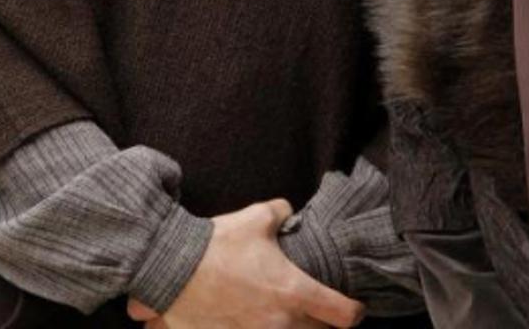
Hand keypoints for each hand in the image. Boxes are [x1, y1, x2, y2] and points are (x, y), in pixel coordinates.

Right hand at [126, 200, 363, 328]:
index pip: (343, 314)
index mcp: (293, 291)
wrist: (173, 268)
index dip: (354, 311)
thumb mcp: (256, 217)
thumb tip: (288, 212)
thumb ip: (280, 212)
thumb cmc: (218, 244)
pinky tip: (252, 316)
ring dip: (291, 325)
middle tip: (315, 305)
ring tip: (280, 310)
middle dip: (322, 320)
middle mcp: (281, 322)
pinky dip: (260, 328)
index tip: (354, 307)